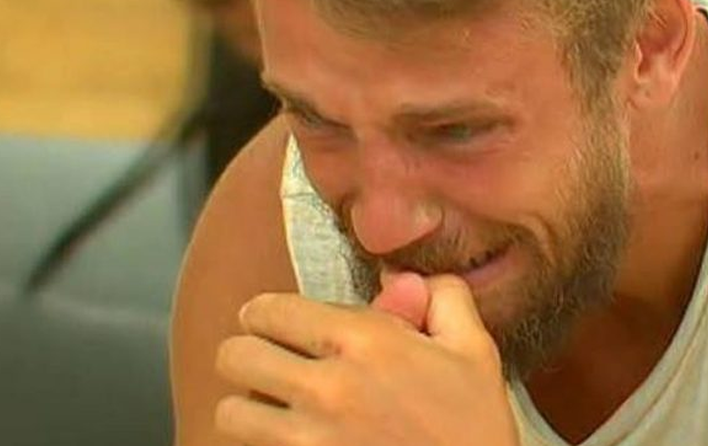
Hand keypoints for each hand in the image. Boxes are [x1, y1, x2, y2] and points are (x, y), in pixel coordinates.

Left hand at [215, 274, 519, 445]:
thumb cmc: (475, 429)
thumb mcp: (476, 353)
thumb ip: (444, 298)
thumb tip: (401, 278)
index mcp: (367, 343)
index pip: (270, 310)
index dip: (268, 313)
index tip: (278, 324)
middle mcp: (327, 388)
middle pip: (235, 355)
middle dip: (250, 354)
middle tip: (271, 362)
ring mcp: (308, 439)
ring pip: (231, 412)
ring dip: (249, 407)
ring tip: (274, 408)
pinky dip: (260, 443)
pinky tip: (288, 440)